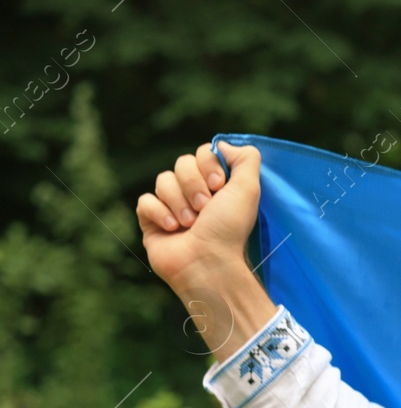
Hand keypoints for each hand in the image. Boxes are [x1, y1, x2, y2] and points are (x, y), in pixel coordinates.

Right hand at [136, 141, 260, 293]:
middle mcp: (194, 193)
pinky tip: (172, 229)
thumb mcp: (248, 189)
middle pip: (181, 164)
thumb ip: (246, 159)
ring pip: (163, 180)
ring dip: (179, 202)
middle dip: (194, 185)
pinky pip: (145, 200)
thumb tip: (223, 145)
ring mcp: (171, 206)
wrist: (208, 262)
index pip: (201, 153)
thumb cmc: (229, 229)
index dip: (208, 166)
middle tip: (205, 208)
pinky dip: (159, 213)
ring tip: (190, 224)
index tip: (220, 186)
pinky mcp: (151, 220)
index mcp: (216, 185)